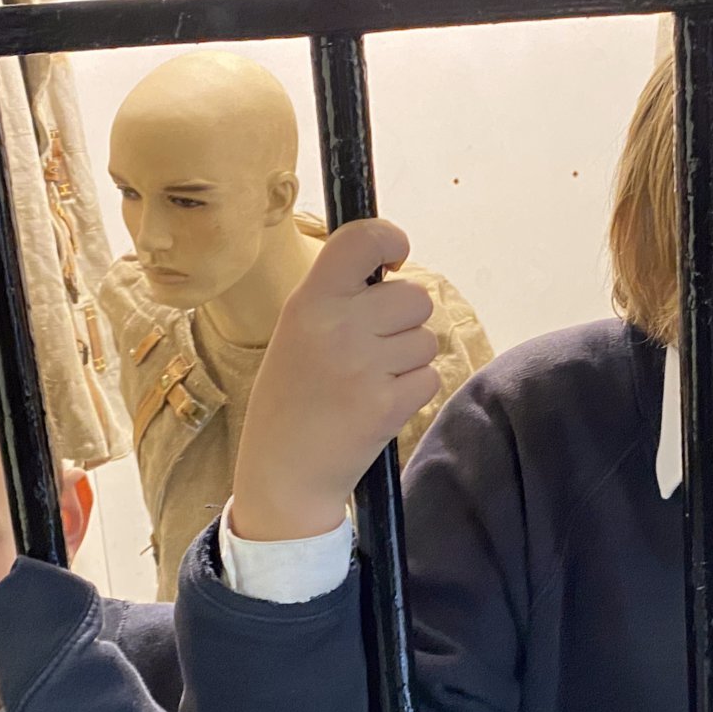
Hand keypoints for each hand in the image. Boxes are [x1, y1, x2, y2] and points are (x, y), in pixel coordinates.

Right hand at [231, 219, 439, 540]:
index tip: (395, 257)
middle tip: (374, 348)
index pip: (361, 239)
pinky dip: (413, 390)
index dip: (390, 239)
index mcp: (309, 302)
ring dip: (410, 359)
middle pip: (415, 296)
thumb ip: (338, 298)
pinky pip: (429, 376)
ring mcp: (364, 366)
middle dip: (406, 321)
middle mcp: (337, 326)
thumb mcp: (296, 333)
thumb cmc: (292, 398)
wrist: (283, 472)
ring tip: (369, 381)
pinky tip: (378, 404)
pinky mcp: (388, 404)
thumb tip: (392, 268)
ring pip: (426, 338)